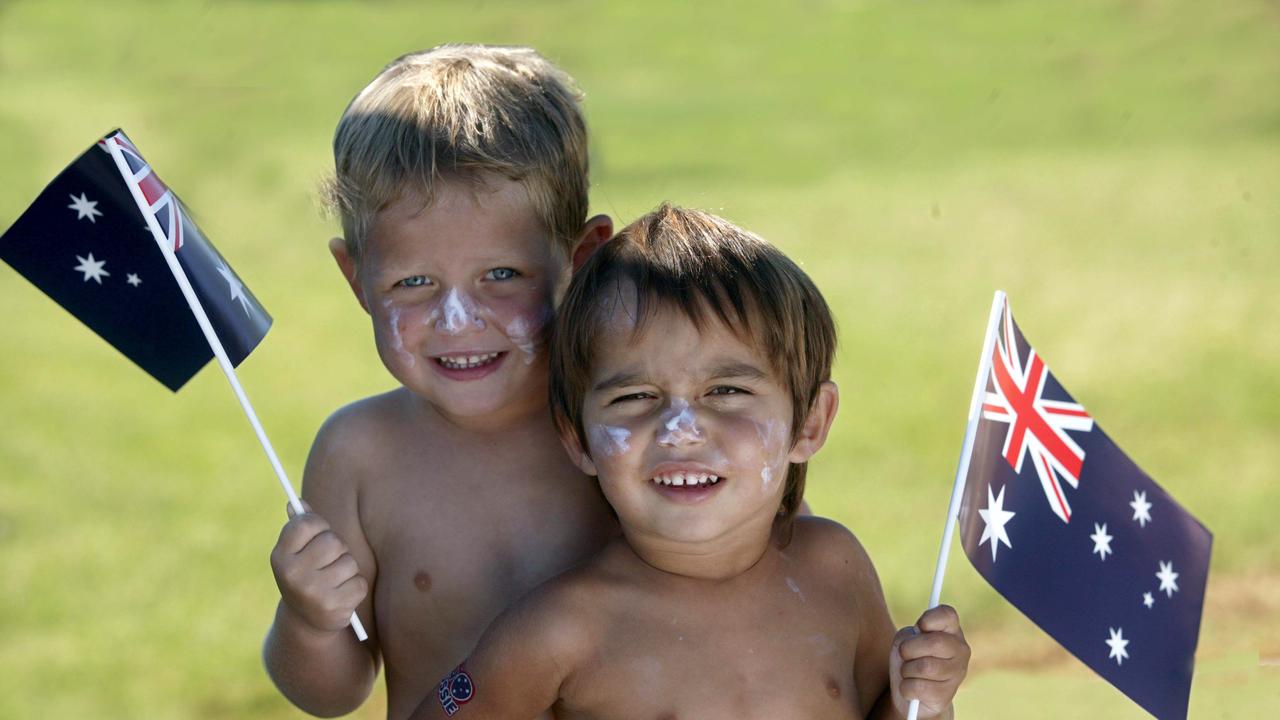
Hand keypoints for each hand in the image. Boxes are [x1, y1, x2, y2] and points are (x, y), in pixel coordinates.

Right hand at [270, 501, 368, 634]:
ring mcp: (312, 593)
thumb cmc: (305, 575)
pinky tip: (340, 596)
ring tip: (333, 581)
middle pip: (333, 541)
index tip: (318, 533)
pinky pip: (359, 583)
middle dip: (337, 549)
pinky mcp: (333, 607)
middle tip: (327, 562)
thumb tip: (295, 502)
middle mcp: (292, 575)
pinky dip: (355, 587)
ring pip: (349, 562)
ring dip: (347, 569)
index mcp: (280, 556)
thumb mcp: (296, 553)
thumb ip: (298, 526)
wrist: (305, 622)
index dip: (319, 525)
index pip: (307, 523)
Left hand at [888, 604, 969, 718]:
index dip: (929, 618)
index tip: (919, 627)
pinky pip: (917, 687)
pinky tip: (912, 688)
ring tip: (909, 672)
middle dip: (908, 649)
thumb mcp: (905, 640)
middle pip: (933, 643)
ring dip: (906, 670)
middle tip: (904, 654)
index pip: (947, 614)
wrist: (912, 694)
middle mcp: (960, 649)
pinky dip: (905, 688)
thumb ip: (910, 635)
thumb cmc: (909, 659)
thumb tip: (919, 636)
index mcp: (951, 629)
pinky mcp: (947, 694)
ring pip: (924, 667)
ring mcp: (957, 673)